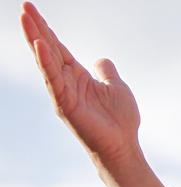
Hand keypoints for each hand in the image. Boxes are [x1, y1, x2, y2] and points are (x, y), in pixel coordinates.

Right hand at [21, 2, 140, 167]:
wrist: (123, 146)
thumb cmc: (120, 120)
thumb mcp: (116, 87)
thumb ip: (105, 71)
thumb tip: (100, 59)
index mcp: (77, 75)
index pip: (56, 47)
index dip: (46, 29)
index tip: (31, 9)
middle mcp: (66, 81)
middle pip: (47, 48)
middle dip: (36, 27)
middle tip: (24, 5)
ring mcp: (63, 92)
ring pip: (46, 60)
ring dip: (35, 38)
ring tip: (25, 18)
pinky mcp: (64, 104)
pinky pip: (53, 79)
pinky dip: (46, 63)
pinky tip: (39, 45)